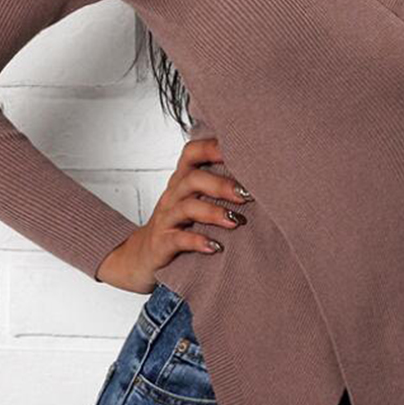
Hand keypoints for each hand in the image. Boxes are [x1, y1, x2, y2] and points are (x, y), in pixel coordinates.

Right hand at [96, 137, 251, 292]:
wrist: (142, 256)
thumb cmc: (179, 226)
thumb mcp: (195, 202)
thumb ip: (218, 188)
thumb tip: (261, 179)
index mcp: (182, 181)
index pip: (192, 153)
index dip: (213, 148)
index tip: (241, 150)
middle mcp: (173, 195)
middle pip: (193, 179)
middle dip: (221, 185)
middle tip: (247, 195)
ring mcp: (166, 219)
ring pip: (187, 207)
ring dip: (213, 213)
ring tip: (235, 222)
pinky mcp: (162, 243)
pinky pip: (178, 239)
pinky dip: (197, 241)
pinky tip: (215, 246)